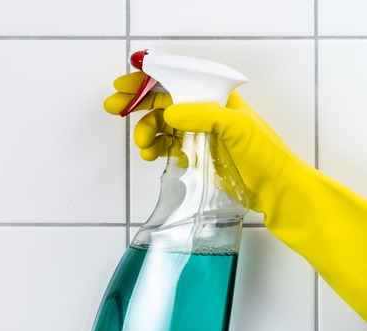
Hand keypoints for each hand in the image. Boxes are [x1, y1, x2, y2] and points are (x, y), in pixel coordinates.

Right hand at [104, 71, 304, 213]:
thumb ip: (204, 115)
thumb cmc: (265, 156)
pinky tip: (152, 156)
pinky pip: (166, 147)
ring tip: (143, 146)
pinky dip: (154, 150)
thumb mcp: (238, 128)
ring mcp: (199, 134)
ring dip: (146, 132)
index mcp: (217, 98)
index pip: (178, 81)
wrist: (275, 190)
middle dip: (137, 104)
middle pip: (163, 101)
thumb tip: (171, 112)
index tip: (125, 85)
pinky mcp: (195, 155)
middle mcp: (206, 113)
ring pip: (161, 126)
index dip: (149, 81)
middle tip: (114, 108)